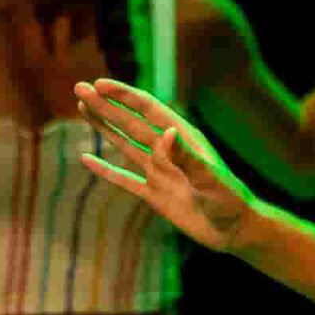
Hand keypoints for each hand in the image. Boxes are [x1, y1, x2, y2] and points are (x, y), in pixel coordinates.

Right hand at [74, 78, 259, 251]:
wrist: (235, 230)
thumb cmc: (230, 201)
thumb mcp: (210, 178)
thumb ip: (186, 157)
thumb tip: (165, 131)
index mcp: (183, 139)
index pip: (149, 110)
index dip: (124, 96)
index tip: (100, 84)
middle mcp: (168, 152)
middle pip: (130, 123)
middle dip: (106, 106)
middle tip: (79, 88)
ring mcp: (160, 172)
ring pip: (125, 145)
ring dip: (104, 127)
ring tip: (83, 107)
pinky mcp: (155, 195)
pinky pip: (125, 179)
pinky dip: (105, 170)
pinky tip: (86, 158)